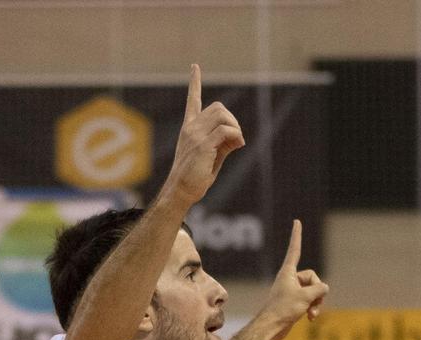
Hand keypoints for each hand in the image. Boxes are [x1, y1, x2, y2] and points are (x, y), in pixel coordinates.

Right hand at [160, 64, 245, 206]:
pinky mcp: (202, 145)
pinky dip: (237, 136)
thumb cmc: (195, 178)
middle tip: (235, 139)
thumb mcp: (212, 157)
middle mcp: (190, 128)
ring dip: (235, 127)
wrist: (180, 192)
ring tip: (236, 144)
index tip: (195, 66)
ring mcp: (195, 135)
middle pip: (218, 107)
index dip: (195, 83)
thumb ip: (224, 144)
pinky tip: (238, 146)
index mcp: (189, 129)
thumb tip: (239, 137)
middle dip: (232, 119)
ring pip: (223, 115)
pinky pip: (227, 131)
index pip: (193, 100)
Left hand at [259, 219, 328, 339]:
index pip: (295, 249)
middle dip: (317, 291)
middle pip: (313, 277)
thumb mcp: (307, 296)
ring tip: (311, 313)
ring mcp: (292, 291)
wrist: (272, 327)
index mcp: (288, 272)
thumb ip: (320, 288)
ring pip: (314, 291)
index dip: (296, 235)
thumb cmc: (284, 309)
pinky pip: (310, 301)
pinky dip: (313, 308)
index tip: (296, 221)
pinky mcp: (294, 302)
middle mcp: (289, 279)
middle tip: (311, 301)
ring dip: (316, 302)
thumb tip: (324, 288)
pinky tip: (310, 318)